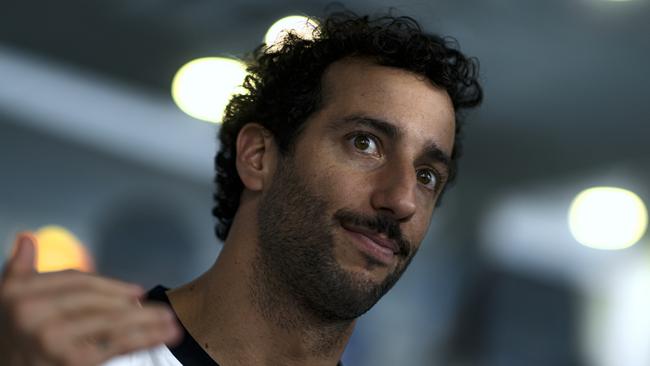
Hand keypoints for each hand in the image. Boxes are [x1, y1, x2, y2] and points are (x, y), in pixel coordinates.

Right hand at [0, 233, 181, 365]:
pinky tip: (164, 335)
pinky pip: (116, 344)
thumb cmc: (15, 340)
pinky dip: (146, 338)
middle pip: (97, 301)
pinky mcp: (71, 361)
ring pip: (112, 322)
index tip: (138, 291)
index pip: (77, 280)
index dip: (111, 285)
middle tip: (162, 309)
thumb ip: (19, 271)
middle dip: (132, 305)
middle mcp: (32, 314)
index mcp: (20, 293)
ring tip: (172, 323)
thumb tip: (26, 239)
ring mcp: (51, 338)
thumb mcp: (9, 303)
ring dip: (149, 321)